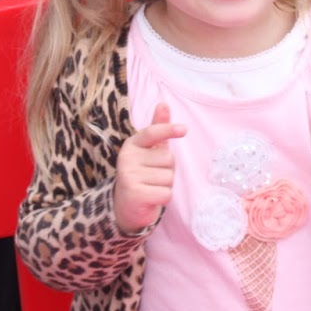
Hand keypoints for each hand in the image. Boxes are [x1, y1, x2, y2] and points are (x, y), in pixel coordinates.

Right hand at [113, 102, 184, 232]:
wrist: (126, 206)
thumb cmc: (143, 173)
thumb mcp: (150, 150)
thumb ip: (158, 128)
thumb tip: (164, 104)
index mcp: (132, 144)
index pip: (151, 133)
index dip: (168, 130)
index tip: (184, 129)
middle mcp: (127, 158)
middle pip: (168, 159)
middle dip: (167, 170)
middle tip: (153, 177)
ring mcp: (129, 176)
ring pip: (169, 178)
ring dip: (165, 185)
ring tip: (151, 187)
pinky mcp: (135, 195)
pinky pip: (166, 193)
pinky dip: (163, 198)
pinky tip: (151, 198)